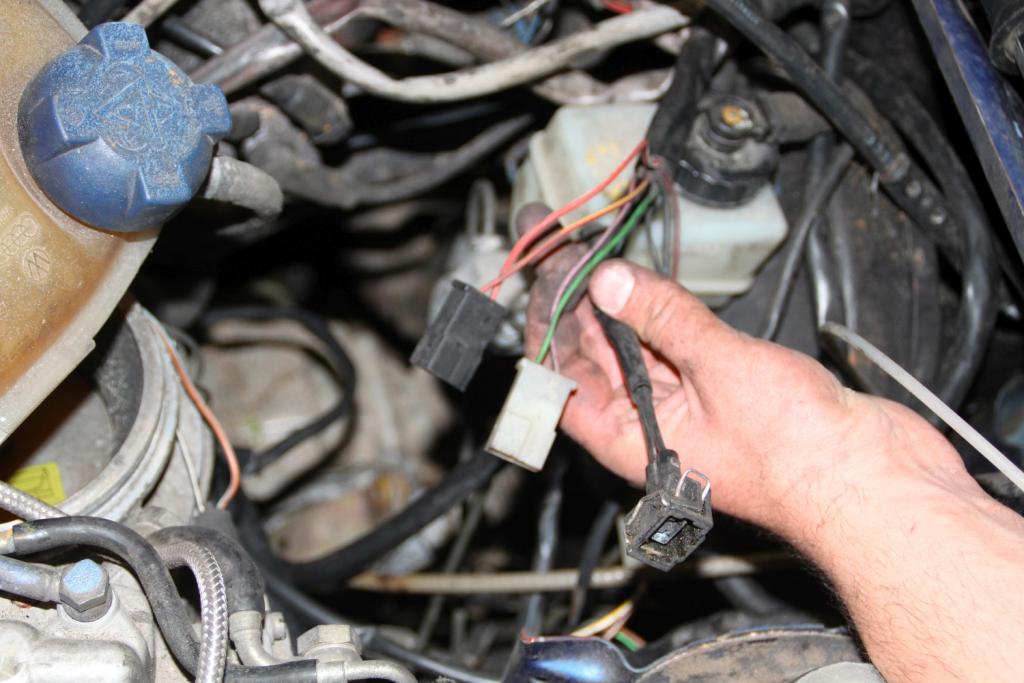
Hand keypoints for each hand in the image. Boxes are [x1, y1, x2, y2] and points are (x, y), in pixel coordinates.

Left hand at [525, 256, 967, 534]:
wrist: (875, 481)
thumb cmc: (799, 455)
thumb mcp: (718, 368)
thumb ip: (663, 319)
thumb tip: (612, 284)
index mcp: (633, 441)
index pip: (563, 386)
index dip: (545, 334)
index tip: (540, 284)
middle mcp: (654, 430)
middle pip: (596, 364)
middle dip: (577, 308)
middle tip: (564, 252)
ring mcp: (690, 411)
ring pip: (637, 353)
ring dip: (618, 307)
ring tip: (596, 256)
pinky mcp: (727, 394)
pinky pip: (681, 350)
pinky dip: (663, 317)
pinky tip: (649, 283)